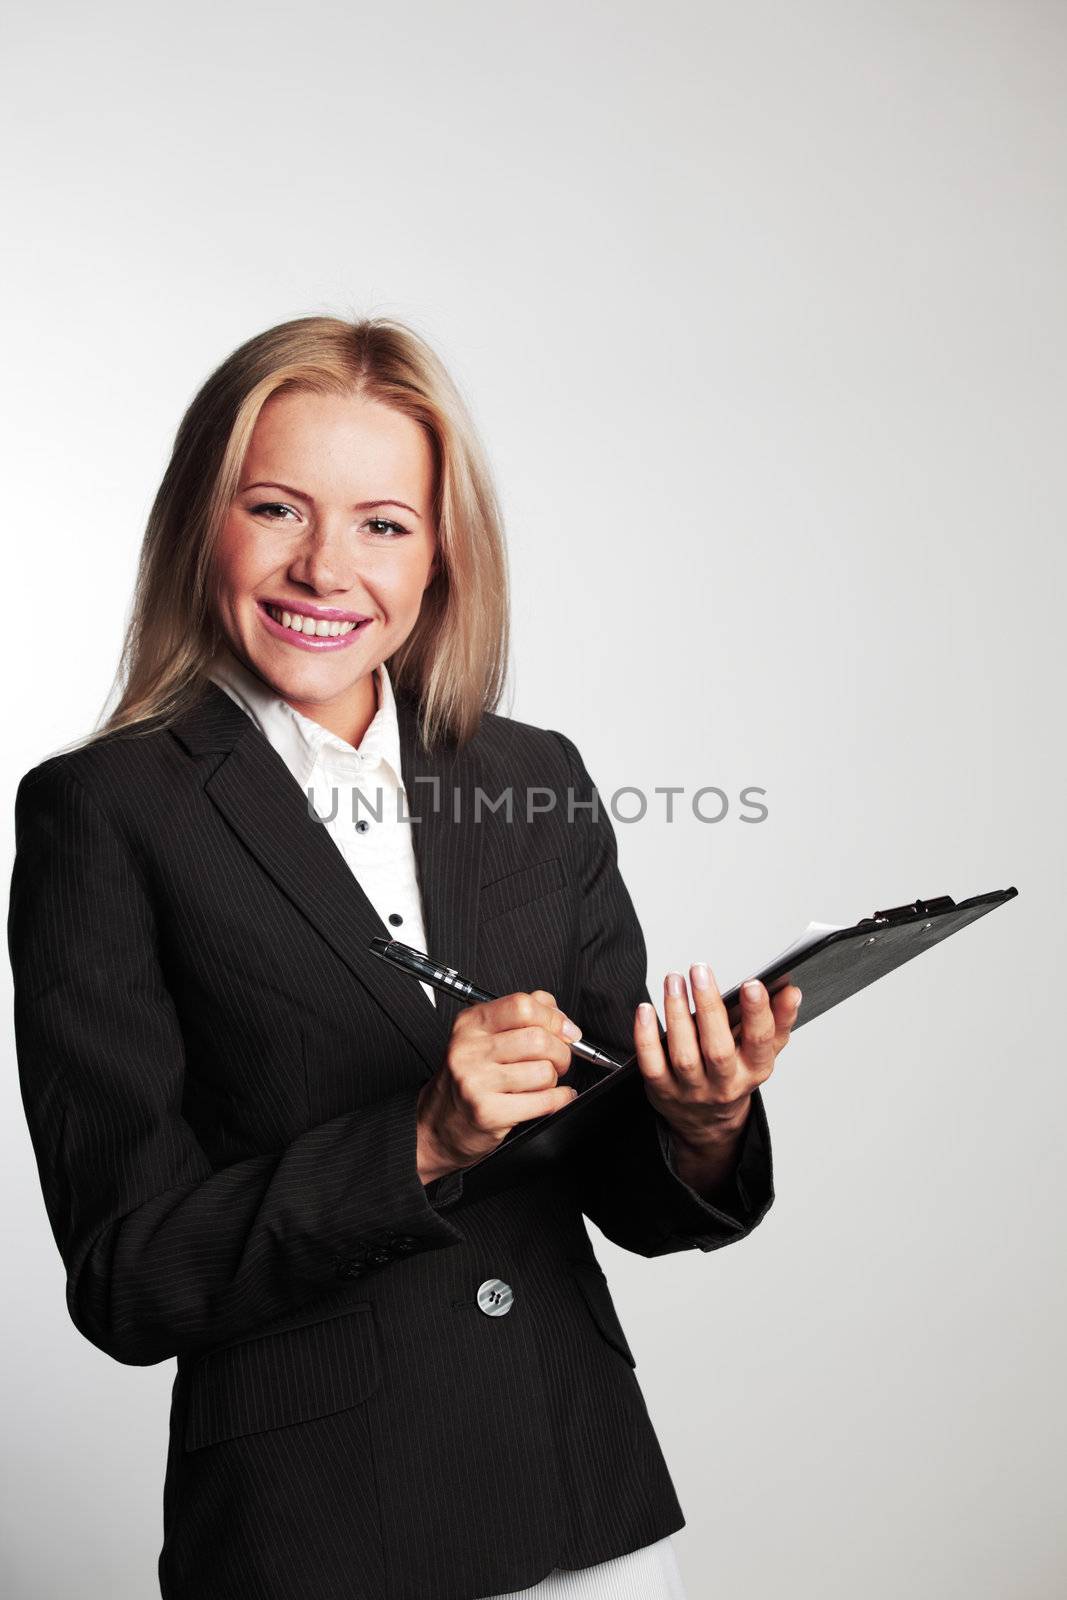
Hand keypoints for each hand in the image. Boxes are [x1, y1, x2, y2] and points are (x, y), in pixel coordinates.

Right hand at [415, 991, 581, 1182]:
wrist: (439, 1123)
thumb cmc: (470, 1078)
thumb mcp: (485, 1037)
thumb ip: (521, 1017)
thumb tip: (559, 1016)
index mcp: (471, 1024)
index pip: (522, 1006)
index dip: (553, 1017)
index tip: (566, 1030)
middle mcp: (469, 1049)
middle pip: (538, 1039)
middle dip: (561, 1052)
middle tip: (559, 1060)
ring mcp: (476, 1081)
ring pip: (544, 1071)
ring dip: (554, 1079)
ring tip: (542, 1083)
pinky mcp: (487, 1112)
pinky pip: (543, 1101)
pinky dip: (559, 1099)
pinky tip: (554, 1098)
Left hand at [634, 965, 801, 1155]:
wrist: (708, 1121)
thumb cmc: (736, 1073)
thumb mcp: (762, 1051)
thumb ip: (778, 1020)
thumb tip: (790, 991)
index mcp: (754, 1070)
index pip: (760, 1041)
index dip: (758, 1014)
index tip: (753, 984)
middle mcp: (724, 1083)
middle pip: (718, 1049)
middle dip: (709, 1007)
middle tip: (700, 971)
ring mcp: (691, 1090)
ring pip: (683, 1055)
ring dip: (677, 1014)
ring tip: (674, 981)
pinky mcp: (662, 1091)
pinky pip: (652, 1064)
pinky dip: (646, 1036)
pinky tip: (646, 1010)